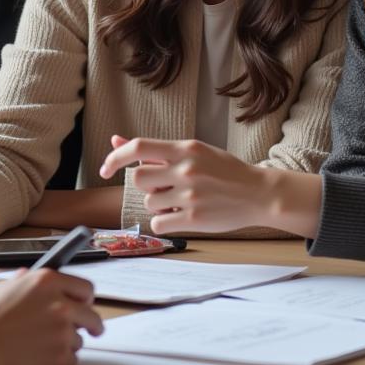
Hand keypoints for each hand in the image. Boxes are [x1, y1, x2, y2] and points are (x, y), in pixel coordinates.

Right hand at [0, 269, 102, 364]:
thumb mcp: (9, 285)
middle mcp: (61, 304)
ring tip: (42, 343)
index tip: (85, 305)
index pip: (86, 288)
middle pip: (92, 315)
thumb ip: (33, 282)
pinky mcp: (60, 357)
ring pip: (80, 339)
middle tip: (87, 329)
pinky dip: (60, 360)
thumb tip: (40, 280)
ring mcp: (63, 331)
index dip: (85, 299)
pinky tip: (40, 356)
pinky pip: (71, 359)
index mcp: (49, 281)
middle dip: (89, 323)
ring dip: (67, 342)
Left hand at [99, 135, 267, 233]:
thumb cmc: (224, 171)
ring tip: (183, 200)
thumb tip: (116, 140)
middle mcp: (186, 170)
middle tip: (166, 186)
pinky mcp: (194, 220)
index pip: (138, 147)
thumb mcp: (193, 151)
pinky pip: (158, 223)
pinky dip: (163, 222)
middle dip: (147, 185)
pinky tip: (181, 216)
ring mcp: (189, 196)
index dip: (115, 157)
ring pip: (149, 203)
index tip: (105, 168)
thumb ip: (156, 150)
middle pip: (139, 179)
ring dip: (158, 204)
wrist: (259, 193)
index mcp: (185, 148)